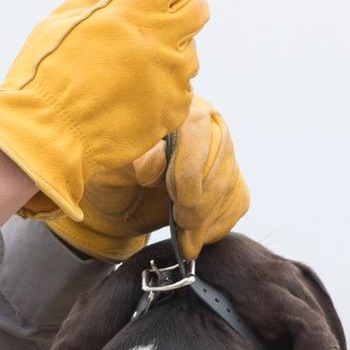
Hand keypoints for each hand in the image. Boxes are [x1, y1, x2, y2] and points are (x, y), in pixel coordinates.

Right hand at [0, 0, 208, 222]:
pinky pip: (180, 88)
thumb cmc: (43, 78)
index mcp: (131, 10)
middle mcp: (159, 40)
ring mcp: (170, 77)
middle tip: (162, 13)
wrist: (47, 137)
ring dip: (170, 50)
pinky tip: (132, 94)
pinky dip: (163, 86)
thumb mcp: (55, 24)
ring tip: (133, 65)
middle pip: (198, 8)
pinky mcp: (172, 109)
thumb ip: (88, 0)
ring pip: (188, 52)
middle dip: (186, 4)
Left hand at [42, 96, 249, 261]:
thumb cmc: (113, 177)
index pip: (196, 127)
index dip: (191, 165)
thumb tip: (156, 161)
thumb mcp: (111, 167)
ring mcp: (221, 151)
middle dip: (202, 198)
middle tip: (182, 222)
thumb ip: (132, 159)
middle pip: (219, 158)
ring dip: (209, 216)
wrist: (121, 201)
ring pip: (229, 182)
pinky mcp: (229, 178)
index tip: (178, 198)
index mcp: (173, 111)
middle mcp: (204, 124)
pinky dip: (219, 224)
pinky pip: (237, 200)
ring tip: (187, 238)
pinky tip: (198, 238)